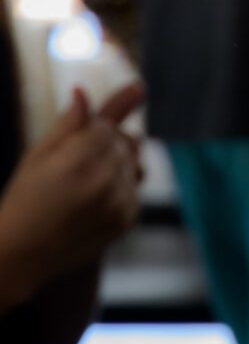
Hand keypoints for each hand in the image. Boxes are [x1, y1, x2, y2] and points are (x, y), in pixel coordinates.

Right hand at [0, 81, 144, 308]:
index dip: (89, 132)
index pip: (106, 126)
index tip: (70, 148)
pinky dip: (120, 188)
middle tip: (76, 165)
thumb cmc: (23, 199)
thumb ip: (71, 121)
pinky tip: (92, 200)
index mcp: (80, 159)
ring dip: (117, 165)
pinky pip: (135, 187)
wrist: (20, 254)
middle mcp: (105, 181)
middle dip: (106, 145)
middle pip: (126, 140)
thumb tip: (83, 89)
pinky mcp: (127, 220)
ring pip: (134, 162)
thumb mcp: (39, 154)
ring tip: (84, 182)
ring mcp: (119, 203)